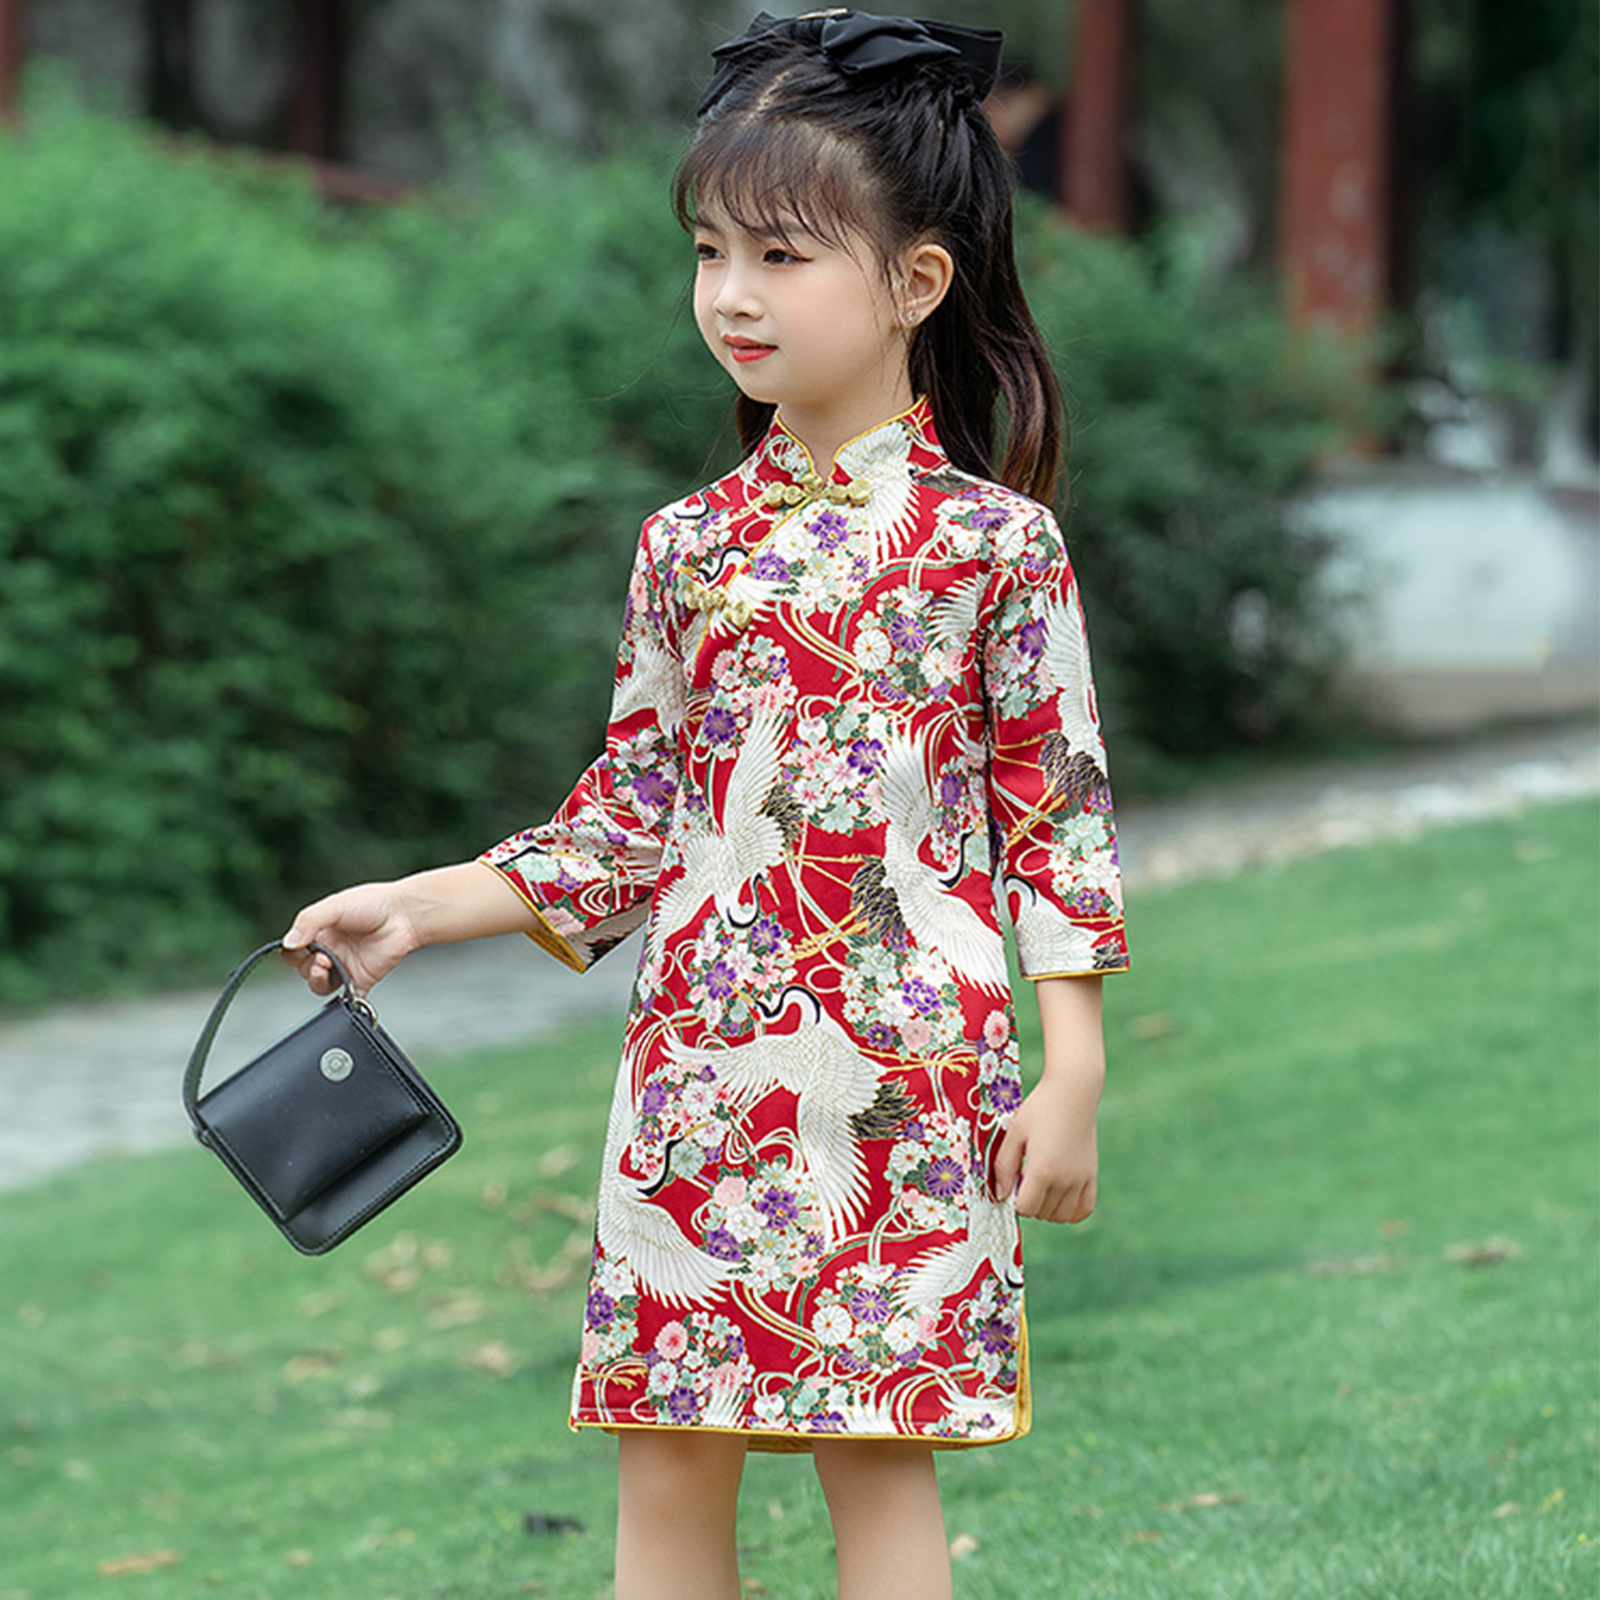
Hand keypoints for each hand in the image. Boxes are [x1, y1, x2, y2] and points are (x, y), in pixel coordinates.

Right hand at [281, 882, 419, 997]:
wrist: (405, 915)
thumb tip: (287, 942)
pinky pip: (347, 998)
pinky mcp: (361, 979)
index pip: (293, 950)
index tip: (300, 947)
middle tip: (322, 956)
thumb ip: (309, 921)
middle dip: (307, 965)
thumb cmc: (374, 903)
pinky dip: (343, 1001)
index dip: (293, 951)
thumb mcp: (335, 906)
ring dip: (317, 980)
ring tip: (326, 966)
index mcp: (320, 932)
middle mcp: (330, 951)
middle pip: (304, 969)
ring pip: (319, 985)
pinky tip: (343, 990)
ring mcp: (345, 966)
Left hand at [990, 1075, 1098, 1223]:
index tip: (1013, 1180)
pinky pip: (1084, 1209)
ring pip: (1062, 1215)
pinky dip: (1070, 1210)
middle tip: (1025, 1177)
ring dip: (1047, 1208)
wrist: (1073, 1092)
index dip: (1014, 1199)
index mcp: (1043, 1170)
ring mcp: (1081, 1179)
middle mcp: (1065, 1180)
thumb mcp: (1014, 1134)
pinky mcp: (1092, 1175)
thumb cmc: (1039, 1109)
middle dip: (1029, 1201)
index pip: (1025, 1209)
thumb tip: (1000, 1195)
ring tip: (1040, 1184)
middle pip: (1042, 1213)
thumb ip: (1004, 1167)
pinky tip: (1059, 1195)